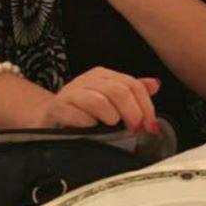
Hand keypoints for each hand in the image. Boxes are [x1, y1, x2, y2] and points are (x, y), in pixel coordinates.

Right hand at [32, 67, 160, 132]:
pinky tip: (91, 128)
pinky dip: (88, 123)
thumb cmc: (84, 111)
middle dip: (132, 113)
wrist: (49, 119)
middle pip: (119, 91)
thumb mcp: (110, 100)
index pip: (133, 85)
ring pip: (99, 100)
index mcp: (104, 75)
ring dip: (111, 116)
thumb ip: (132, 93)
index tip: (151, 126)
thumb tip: (156, 84)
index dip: (146, 106)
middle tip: (134, 129)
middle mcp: (88, 80)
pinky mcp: (57, 108)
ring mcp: (71, 93)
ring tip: (112, 125)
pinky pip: (77, 114)